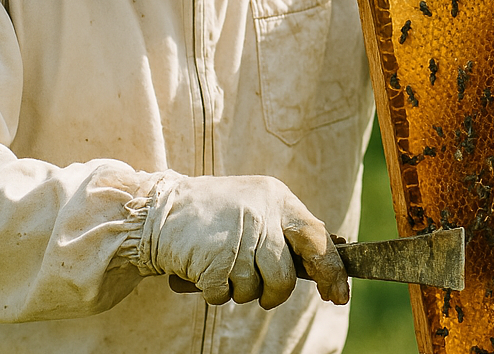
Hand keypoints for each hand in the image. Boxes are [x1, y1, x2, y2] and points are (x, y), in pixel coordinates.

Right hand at [137, 174, 348, 308]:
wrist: (155, 208)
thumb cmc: (210, 213)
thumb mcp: (254, 206)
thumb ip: (283, 229)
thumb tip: (321, 266)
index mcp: (277, 197)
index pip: (317, 238)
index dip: (331, 271)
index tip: (337, 295)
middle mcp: (262, 214)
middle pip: (287, 275)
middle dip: (277, 293)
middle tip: (268, 297)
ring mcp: (238, 238)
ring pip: (257, 289)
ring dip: (239, 291)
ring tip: (222, 268)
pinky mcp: (214, 260)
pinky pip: (225, 295)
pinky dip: (214, 291)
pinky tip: (202, 269)